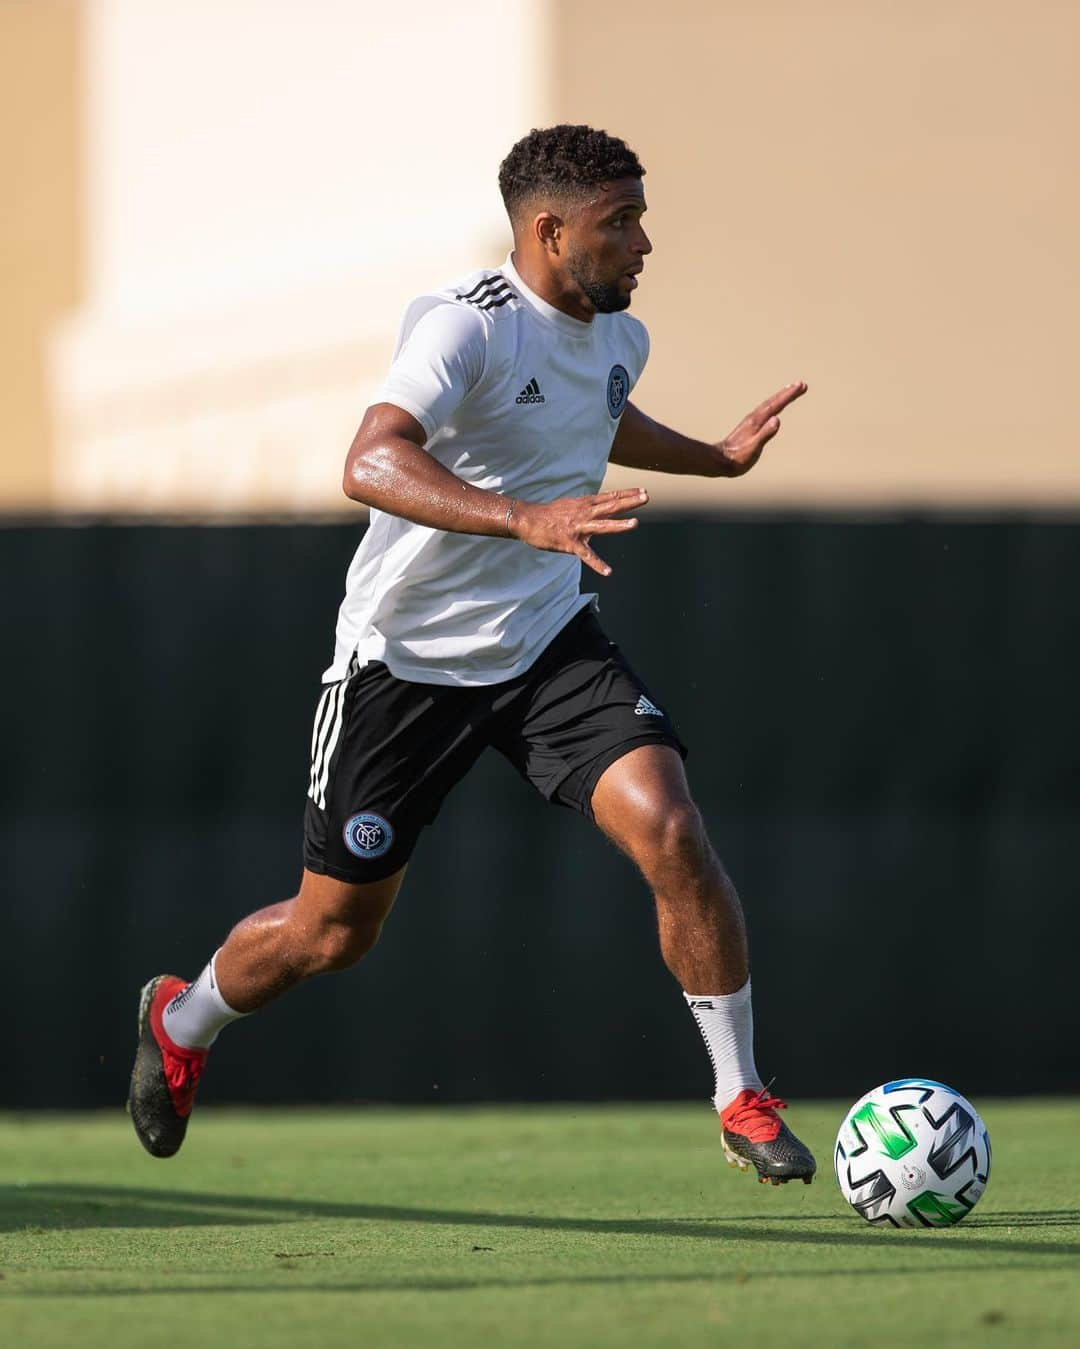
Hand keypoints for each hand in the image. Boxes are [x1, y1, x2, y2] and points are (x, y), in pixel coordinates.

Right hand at [510, 488, 648, 576]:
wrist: (528, 520)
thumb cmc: (549, 515)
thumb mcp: (570, 506)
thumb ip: (587, 510)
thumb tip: (599, 514)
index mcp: (584, 505)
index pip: (609, 497)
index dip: (627, 494)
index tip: (642, 490)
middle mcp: (584, 513)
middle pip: (610, 506)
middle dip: (629, 502)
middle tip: (646, 496)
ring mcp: (578, 528)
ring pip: (602, 526)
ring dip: (618, 525)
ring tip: (634, 524)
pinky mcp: (570, 543)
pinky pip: (586, 555)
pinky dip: (597, 564)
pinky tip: (608, 571)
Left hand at [715, 381, 807, 476]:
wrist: (720, 461)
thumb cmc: (737, 458)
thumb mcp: (753, 448)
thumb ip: (765, 434)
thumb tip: (777, 419)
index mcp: (757, 421)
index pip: (776, 405)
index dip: (789, 395)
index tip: (801, 386)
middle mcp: (754, 418)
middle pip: (773, 401)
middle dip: (788, 392)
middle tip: (802, 384)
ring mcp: (751, 422)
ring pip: (769, 405)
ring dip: (781, 397)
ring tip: (791, 390)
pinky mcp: (750, 427)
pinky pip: (765, 411)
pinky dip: (773, 406)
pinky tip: (774, 408)